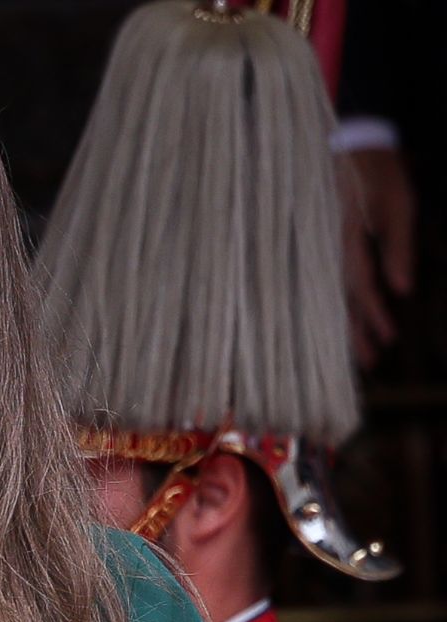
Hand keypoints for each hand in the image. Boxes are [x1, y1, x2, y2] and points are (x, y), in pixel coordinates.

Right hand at [339, 148, 415, 367]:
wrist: (356, 147)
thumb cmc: (381, 174)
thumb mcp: (399, 206)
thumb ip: (398, 247)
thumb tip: (402, 289)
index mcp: (349, 243)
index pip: (361, 287)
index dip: (374, 315)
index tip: (389, 340)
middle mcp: (335, 251)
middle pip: (343, 299)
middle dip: (355, 332)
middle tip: (367, 363)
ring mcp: (331, 248)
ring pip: (336, 293)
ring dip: (348, 322)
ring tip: (358, 350)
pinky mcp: (334, 245)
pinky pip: (335, 281)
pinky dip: (342, 302)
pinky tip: (346, 315)